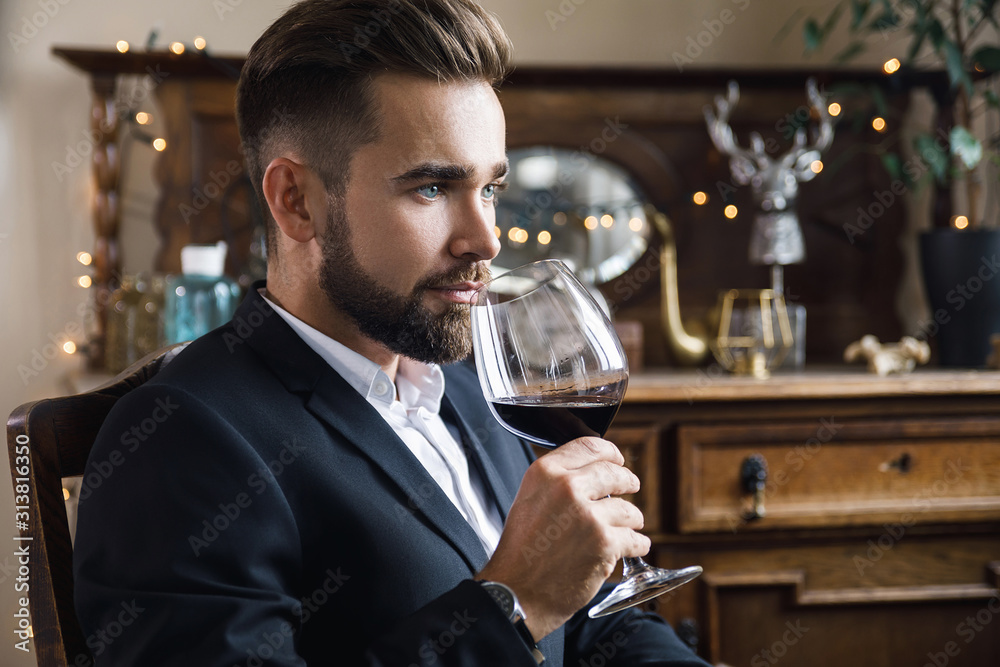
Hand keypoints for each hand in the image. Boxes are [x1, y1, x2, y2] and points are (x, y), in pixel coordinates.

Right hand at [475, 437, 648, 639]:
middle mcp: (567, 488)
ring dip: (632, 519)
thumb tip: (591, 471)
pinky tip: (634, 547)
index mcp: (546, 472)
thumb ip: (557, 481)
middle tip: (632, 486)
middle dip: (628, 480)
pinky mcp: (605, 543)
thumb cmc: (521, 551)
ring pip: (629, 509)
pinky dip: (638, 545)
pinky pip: (635, 539)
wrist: (517, 592)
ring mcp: (589, 516)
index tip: (618, 460)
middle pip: (614, 473)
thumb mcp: (529, 499)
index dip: (611, 452)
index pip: (590, 445)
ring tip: (628, 527)